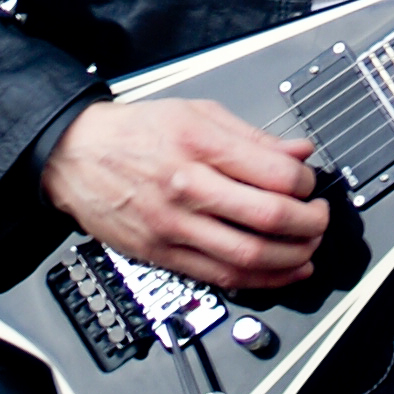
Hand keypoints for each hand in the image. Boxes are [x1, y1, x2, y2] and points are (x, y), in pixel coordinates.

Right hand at [41, 98, 328, 291]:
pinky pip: (220, 277)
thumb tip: (299, 152)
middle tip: (320, 219)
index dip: (306, 183)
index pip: (275, 174)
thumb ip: (251, 136)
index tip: (310, 184)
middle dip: (309, 224)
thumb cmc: (134, 132)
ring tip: (308, 249)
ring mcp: (174, 227)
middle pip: (268, 218)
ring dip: (292, 259)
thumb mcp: (196, 112)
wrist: (74, 156)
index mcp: (199, 144)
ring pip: (248, 257)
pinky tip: (281, 273)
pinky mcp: (162, 255)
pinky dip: (260, 281)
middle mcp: (187, 187)